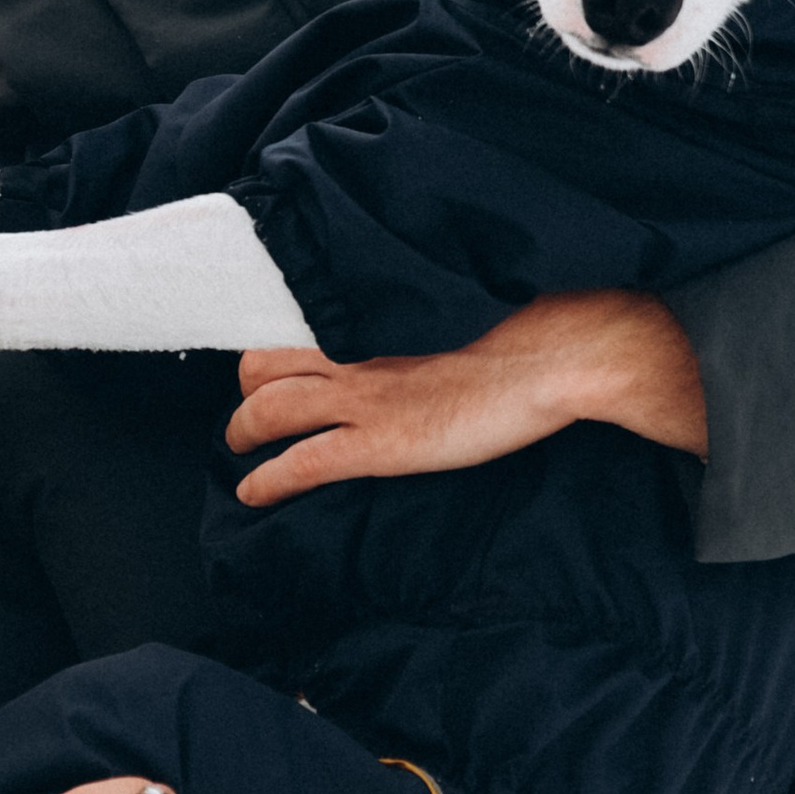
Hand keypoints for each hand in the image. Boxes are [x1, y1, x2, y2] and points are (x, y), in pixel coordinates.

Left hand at [224, 287, 708, 506]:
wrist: (555, 351)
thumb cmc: (524, 319)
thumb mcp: (454, 301)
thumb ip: (416, 311)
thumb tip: (412, 318)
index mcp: (371, 310)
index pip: (292, 321)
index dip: (273, 345)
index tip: (270, 359)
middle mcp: (353, 348)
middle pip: (263, 363)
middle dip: (247, 388)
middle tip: (251, 405)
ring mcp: (360, 397)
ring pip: (265, 411)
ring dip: (242, 432)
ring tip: (239, 447)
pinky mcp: (376, 444)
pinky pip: (299, 463)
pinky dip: (266, 480)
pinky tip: (254, 492)